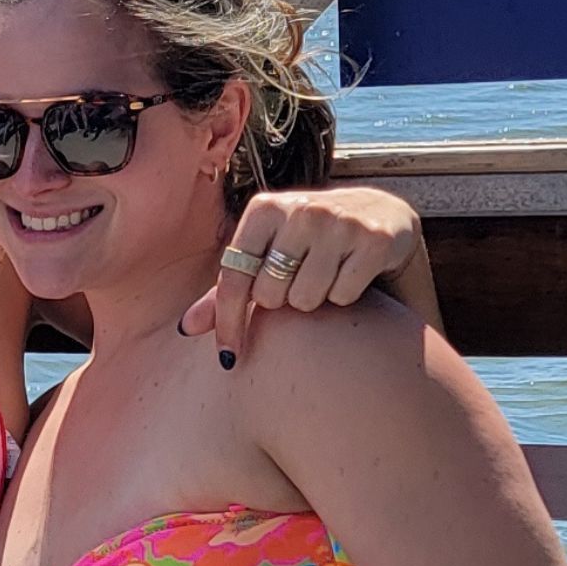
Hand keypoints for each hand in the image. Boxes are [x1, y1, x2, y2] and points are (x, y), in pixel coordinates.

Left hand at [183, 186, 422, 363]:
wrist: (382, 216)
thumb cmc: (309, 243)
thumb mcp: (267, 254)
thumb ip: (227, 289)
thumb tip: (184, 328)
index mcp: (263, 209)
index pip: (234, 277)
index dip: (228, 321)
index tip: (228, 357)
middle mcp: (300, 209)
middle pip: (270, 294)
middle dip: (282, 300)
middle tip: (300, 280)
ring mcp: (340, 221)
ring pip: (306, 299)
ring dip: (314, 300)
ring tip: (326, 275)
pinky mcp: (374, 239)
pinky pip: (342, 296)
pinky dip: (344, 296)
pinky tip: (353, 273)